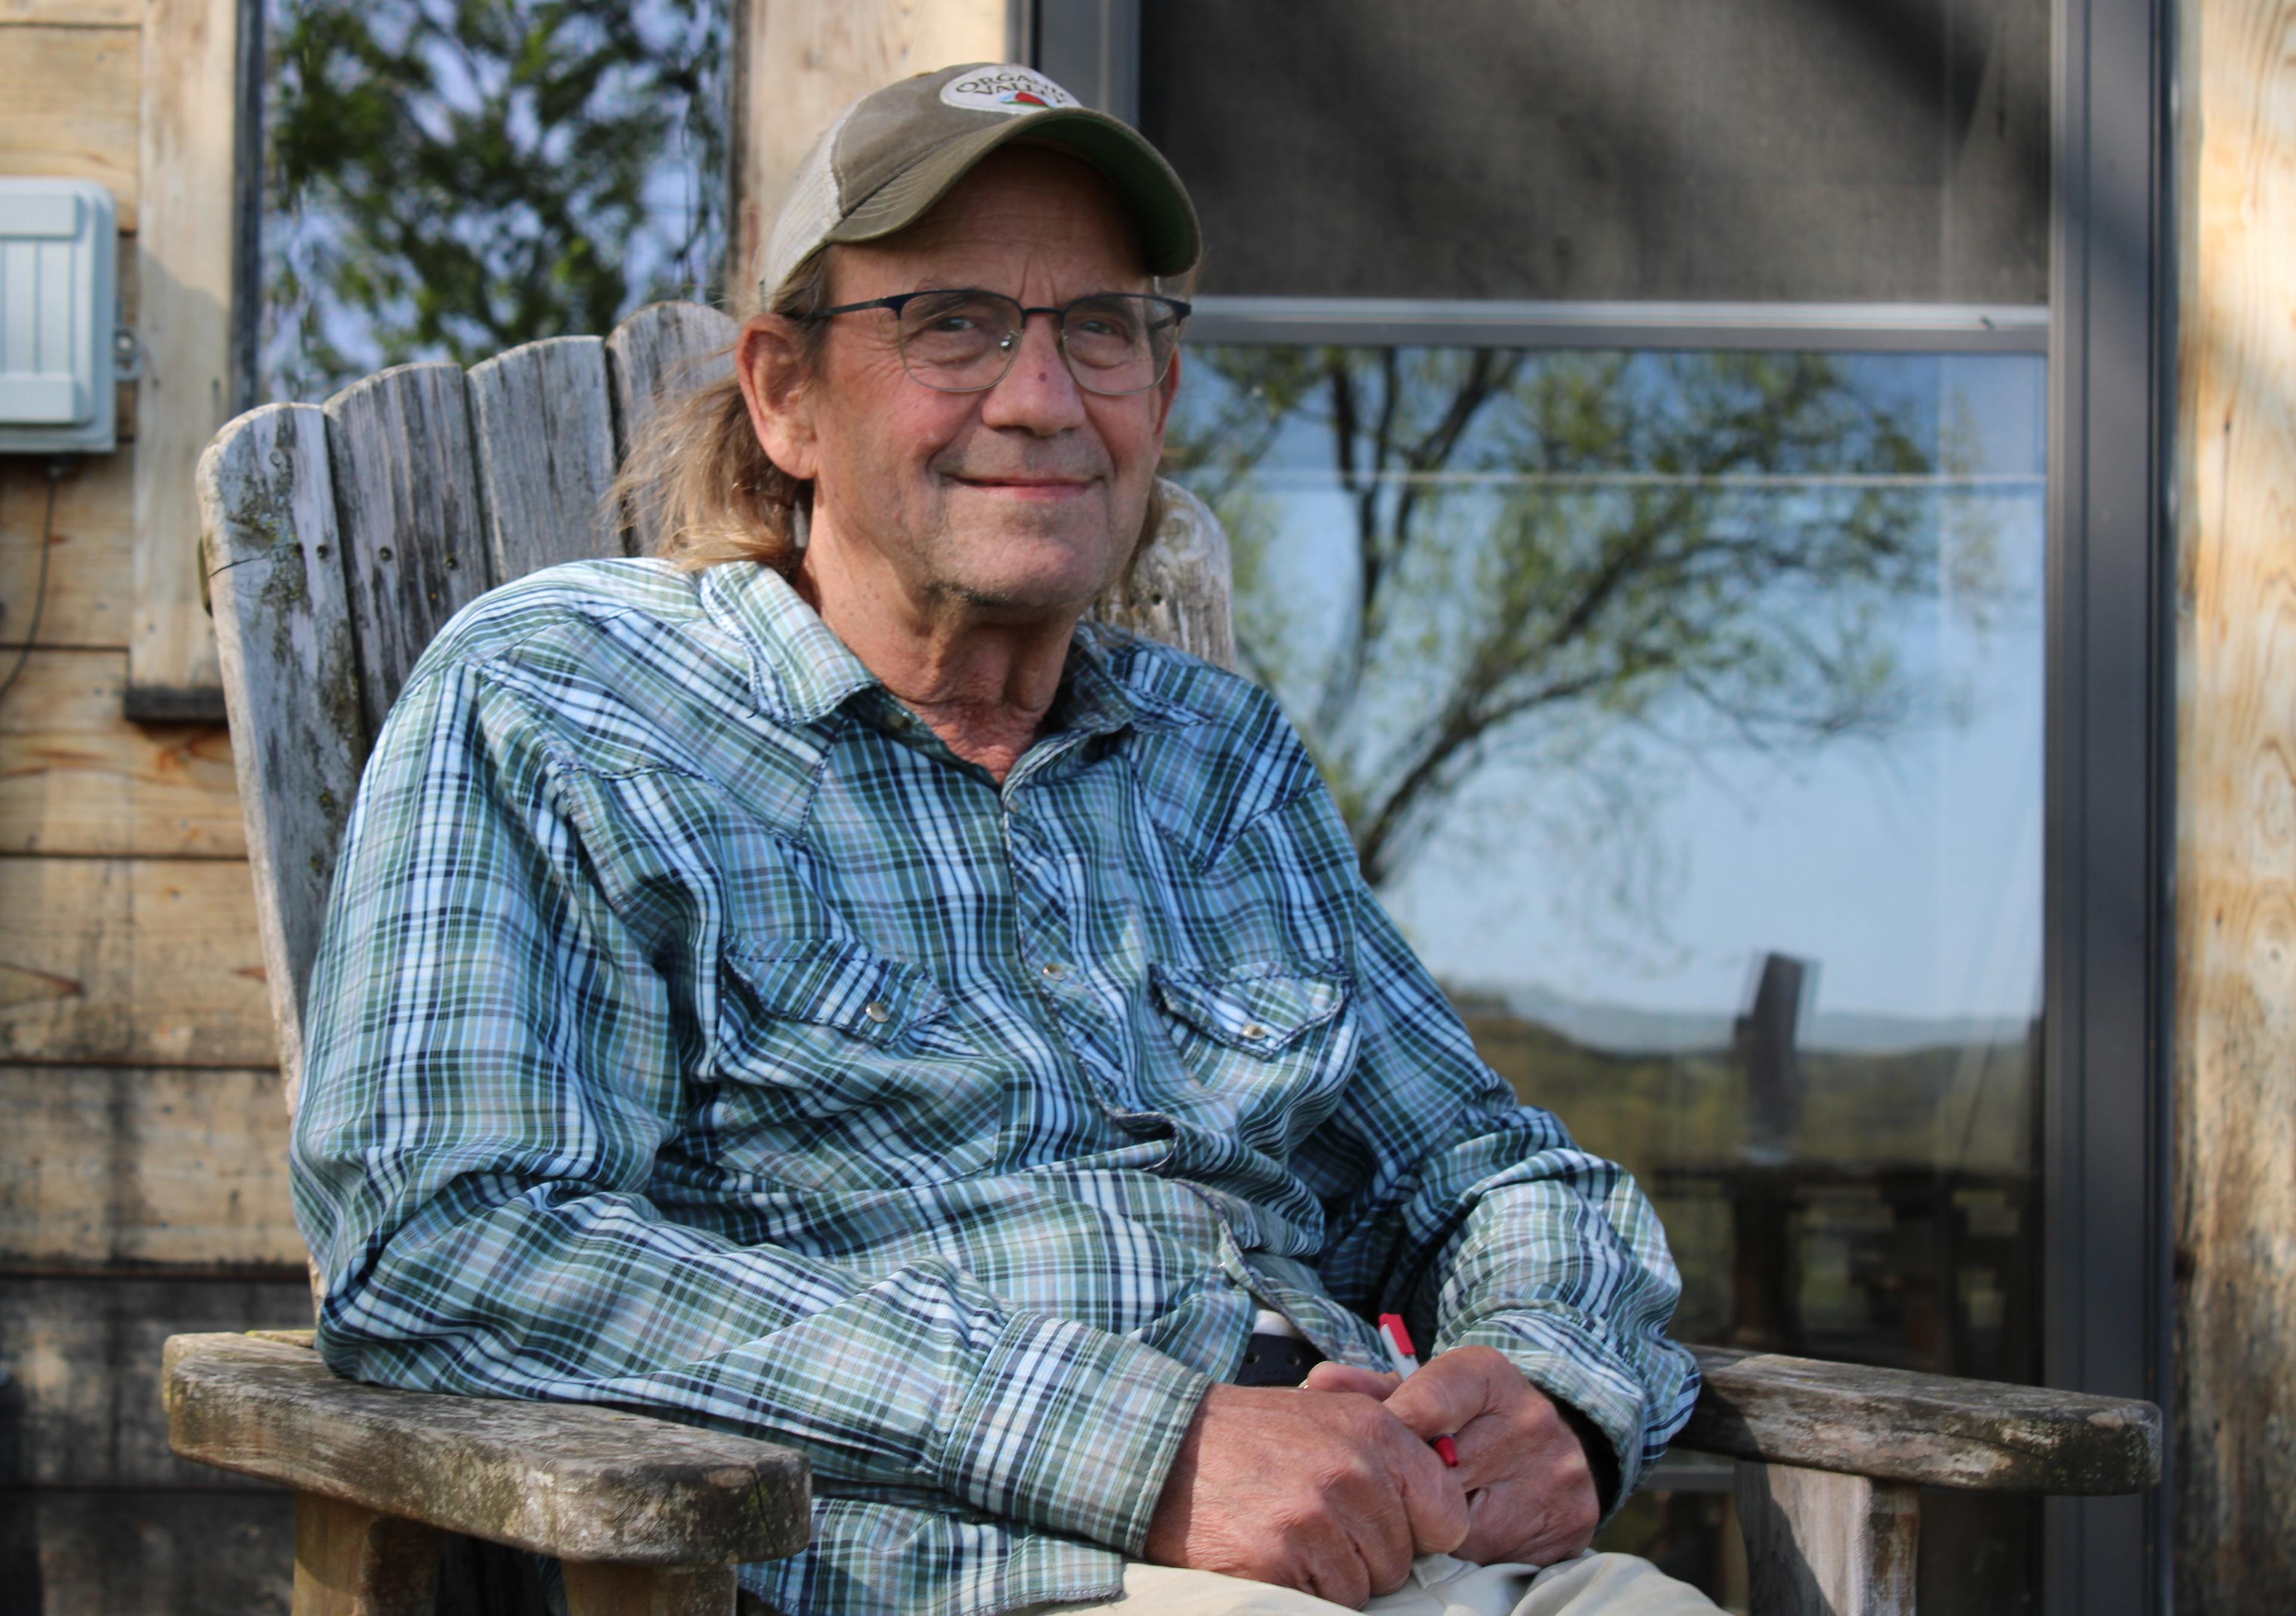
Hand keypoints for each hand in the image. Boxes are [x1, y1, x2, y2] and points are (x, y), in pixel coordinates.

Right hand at [1144, 1382, 1469, 1606]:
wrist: (1166, 1448)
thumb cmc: (1254, 1435)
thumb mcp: (1330, 1405)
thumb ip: (1392, 1429)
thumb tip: (1449, 1462)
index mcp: (1377, 1432)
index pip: (1448, 1515)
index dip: (1420, 1529)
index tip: (1385, 1522)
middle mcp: (1354, 1473)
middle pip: (1400, 1560)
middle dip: (1364, 1555)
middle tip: (1315, 1522)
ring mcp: (1316, 1518)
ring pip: (1363, 1589)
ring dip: (1330, 1576)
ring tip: (1289, 1535)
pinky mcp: (1279, 1559)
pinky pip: (1323, 1604)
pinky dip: (1299, 1590)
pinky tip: (1270, 1552)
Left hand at [1305, 1346, 1601, 1566]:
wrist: (1551, 1448)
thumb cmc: (1468, 1422)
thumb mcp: (1427, 1394)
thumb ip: (1373, 1392)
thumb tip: (1319, 1384)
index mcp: (1488, 1376)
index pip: (1426, 1403)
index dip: (1389, 1431)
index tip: (1368, 1448)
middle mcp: (1530, 1417)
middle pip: (1440, 1473)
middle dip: (1411, 1488)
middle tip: (1395, 1490)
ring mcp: (1555, 1471)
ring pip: (1465, 1522)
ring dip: (1439, 1525)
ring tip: (1434, 1509)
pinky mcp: (1571, 1519)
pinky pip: (1497, 1551)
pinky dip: (1472, 1549)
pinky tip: (1469, 1530)